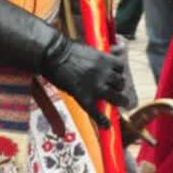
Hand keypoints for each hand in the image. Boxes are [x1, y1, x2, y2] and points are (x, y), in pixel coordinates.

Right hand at [0, 0, 129, 128]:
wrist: (51, 54)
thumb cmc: (66, 49)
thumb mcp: (89, 47)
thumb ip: (105, 51)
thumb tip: (121, 47)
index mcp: (105, 59)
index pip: (120, 67)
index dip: (118, 73)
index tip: (115, 76)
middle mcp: (104, 73)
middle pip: (120, 82)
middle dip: (119, 87)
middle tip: (116, 91)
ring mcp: (95, 86)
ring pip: (115, 97)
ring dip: (118, 101)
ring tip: (119, 105)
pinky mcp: (84, 97)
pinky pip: (97, 111)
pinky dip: (103, 120)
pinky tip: (106, 125)